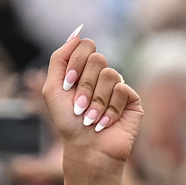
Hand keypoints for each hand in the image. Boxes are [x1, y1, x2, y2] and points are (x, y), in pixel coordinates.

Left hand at [40, 32, 142, 177]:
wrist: (86, 150)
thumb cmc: (68, 123)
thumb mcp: (52, 89)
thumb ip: (59, 59)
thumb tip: (77, 33)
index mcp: (85, 70)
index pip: (86, 46)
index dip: (76, 63)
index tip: (68, 85)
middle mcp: (102, 76)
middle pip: (98, 59)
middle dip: (84, 86)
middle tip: (79, 108)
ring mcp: (119, 87)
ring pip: (111, 75)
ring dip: (96, 101)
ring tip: (92, 119)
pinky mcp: (133, 100)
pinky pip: (123, 90)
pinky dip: (110, 109)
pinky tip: (106, 123)